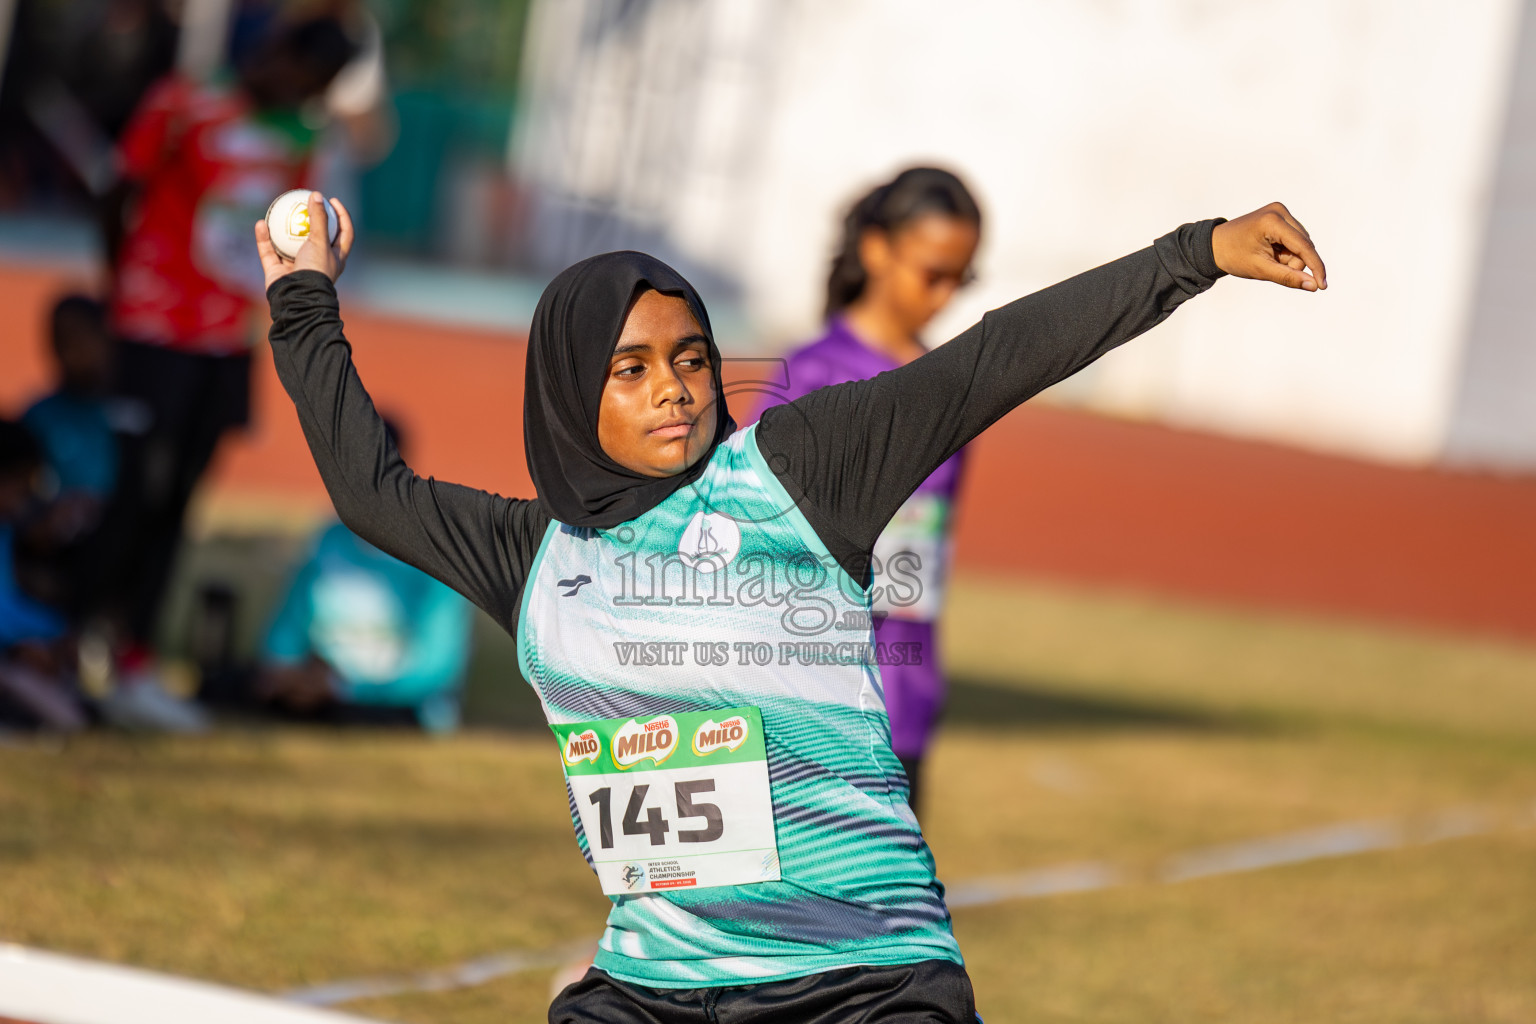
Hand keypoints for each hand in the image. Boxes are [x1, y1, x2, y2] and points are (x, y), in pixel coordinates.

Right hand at [254, 191, 353, 290]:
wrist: (296, 298)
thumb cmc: (315, 270)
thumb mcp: (320, 242)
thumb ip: (319, 219)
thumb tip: (317, 195)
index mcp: (335, 257)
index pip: (344, 233)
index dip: (342, 216)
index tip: (333, 200)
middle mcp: (317, 262)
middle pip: (316, 237)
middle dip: (311, 220)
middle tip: (304, 201)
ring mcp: (296, 267)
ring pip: (288, 243)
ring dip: (282, 228)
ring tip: (278, 209)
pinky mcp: (278, 271)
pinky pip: (269, 251)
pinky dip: (264, 238)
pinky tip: (260, 223)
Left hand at [1211, 202, 1326, 291]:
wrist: (1215, 245)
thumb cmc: (1234, 257)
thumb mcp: (1260, 270)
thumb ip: (1288, 277)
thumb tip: (1314, 286)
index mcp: (1272, 221)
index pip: (1304, 246)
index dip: (1315, 267)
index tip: (1323, 286)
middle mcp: (1280, 211)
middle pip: (1304, 246)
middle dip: (1292, 263)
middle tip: (1270, 267)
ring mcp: (1280, 211)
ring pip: (1302, 244)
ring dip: (1289, 258)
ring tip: (1267, 257)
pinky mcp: (1280, 215)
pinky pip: (1295, 239)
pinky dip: (1286, 251)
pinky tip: (1270, 251)